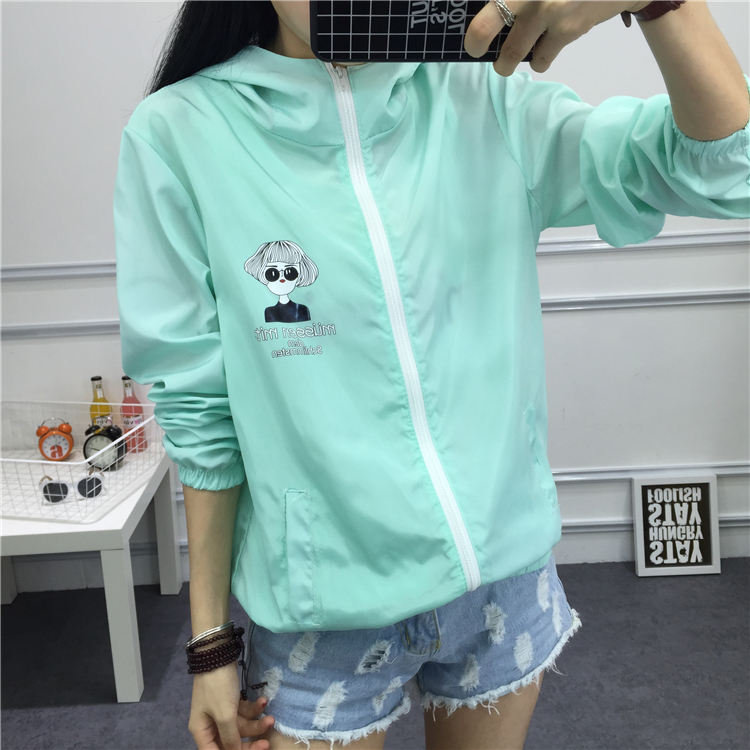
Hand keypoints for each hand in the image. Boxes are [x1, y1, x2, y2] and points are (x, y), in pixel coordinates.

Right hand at [188, 662, 274, 749]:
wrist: (218, 653)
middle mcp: (210, 724)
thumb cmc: (217, 687)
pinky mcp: (230, 699)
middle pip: (230, 742)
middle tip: (266, 744)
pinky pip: (243, 711)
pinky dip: (253, 708)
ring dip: (256, 722)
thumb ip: (230, 738)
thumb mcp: (225, 715)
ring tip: (271, 717)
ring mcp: (221, 711)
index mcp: (202, 731)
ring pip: (240, 726)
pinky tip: (263, 701)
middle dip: (249, 743)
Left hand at [464, 1, 649, 75]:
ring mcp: (548, 8)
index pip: (492, 7)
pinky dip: (540, 59)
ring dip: (508, 61)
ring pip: (511, 53)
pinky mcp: (565, 29)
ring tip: (512, 57)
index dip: (476, 27)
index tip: (470, 33)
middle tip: (476, 48)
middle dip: (477, 42)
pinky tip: (547, 45)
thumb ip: (518, 0)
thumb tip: (492, 11)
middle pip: (484, 26)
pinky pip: (539, 60)